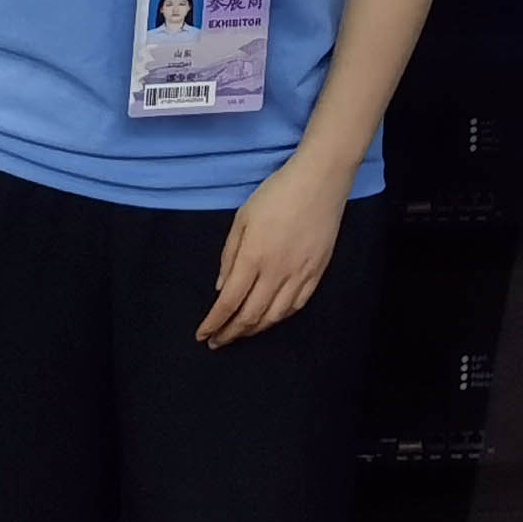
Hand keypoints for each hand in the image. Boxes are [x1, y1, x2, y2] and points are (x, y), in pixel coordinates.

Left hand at [200, 150, 351, 346]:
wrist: (321, 180)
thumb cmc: (276, 193)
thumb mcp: (242, 218)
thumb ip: (229, 256)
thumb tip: (221, 288)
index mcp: (254, 257)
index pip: (229, 302)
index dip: (214, 323)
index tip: (202, 334)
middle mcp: (277, 271)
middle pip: (251, 315)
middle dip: (230, 333)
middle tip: (217, 341)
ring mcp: (301, 273)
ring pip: (275, 315)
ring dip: (254, 329)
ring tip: (241, 332)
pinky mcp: (318, 270)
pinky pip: (298, 304)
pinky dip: (280, 317)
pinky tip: (270, 318)